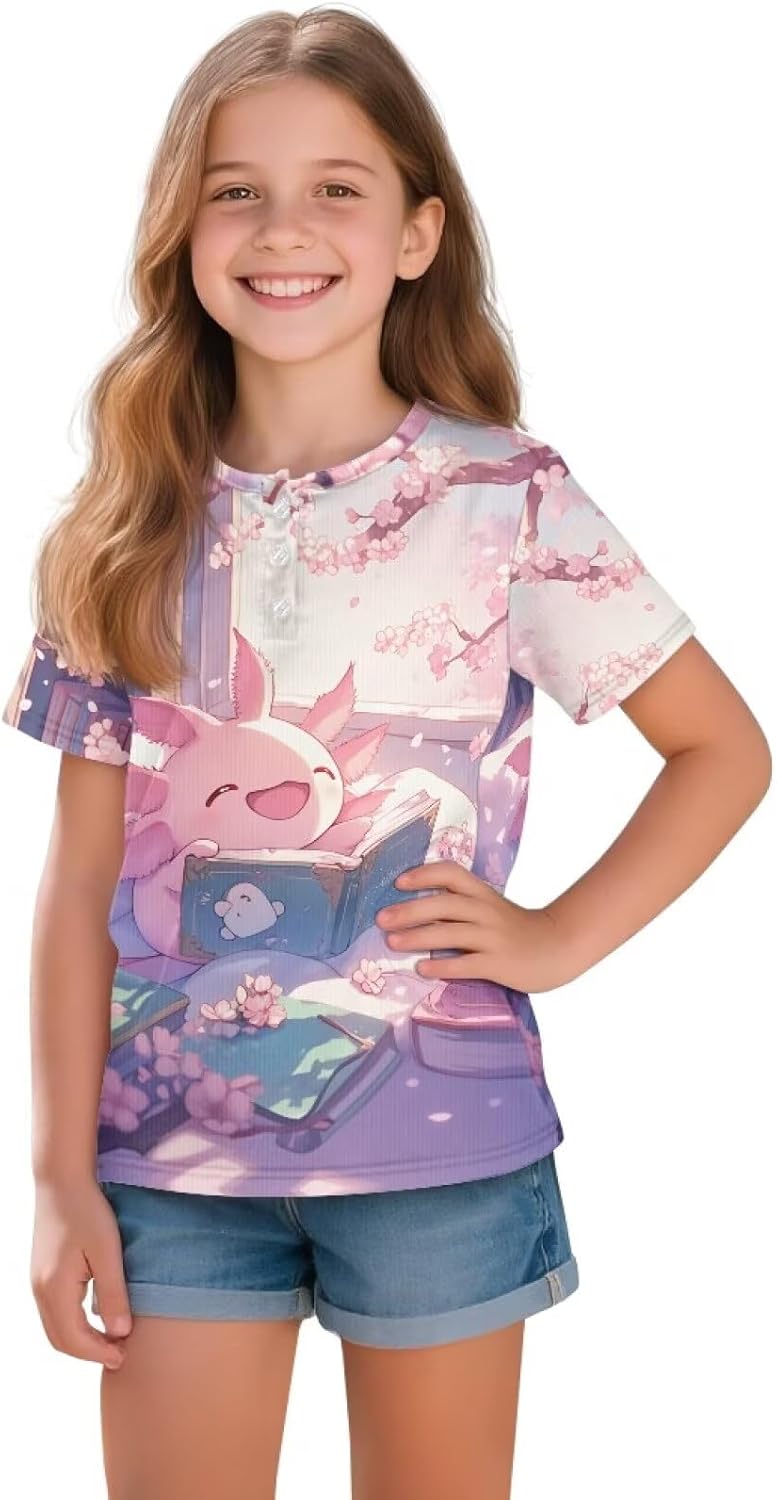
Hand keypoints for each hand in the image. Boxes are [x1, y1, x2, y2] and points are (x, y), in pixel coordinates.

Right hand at [31, 1177, 131, 1370]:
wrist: (61, 1182)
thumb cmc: (86, 1211)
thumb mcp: (107, 1252)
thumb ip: (113, 1294)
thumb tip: (119, 1332)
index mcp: (54, 1289)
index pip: (74, 1340)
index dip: (99, 1353)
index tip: (123, 1356)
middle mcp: (40, 1291)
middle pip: (60, 1340)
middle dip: (89, 1352)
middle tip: (120, 1353)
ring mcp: (37, 1283)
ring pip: (55, 1328)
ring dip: (81, 1340)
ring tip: (111, 1339)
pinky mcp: (41, 1274)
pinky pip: (54, 1313)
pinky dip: (73, 1325)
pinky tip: (94, 1317)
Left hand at [376, 860, 577, 993]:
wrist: (559, 946)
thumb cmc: (519, 929)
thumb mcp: (493, 908)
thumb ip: (464, 906)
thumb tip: (420, 911)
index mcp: (483, 894)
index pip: (451, 874)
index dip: (423, 874)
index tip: (399, 882)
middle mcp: (486, 911)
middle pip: (443, 904)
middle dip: (409, 910)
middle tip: (381, 919)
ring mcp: (493, 937)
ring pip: (449, 932)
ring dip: (416, 936)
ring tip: (392, 943)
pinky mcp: (498, 963)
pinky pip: (465, 964)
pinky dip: (440, 965)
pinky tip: (421, 969)